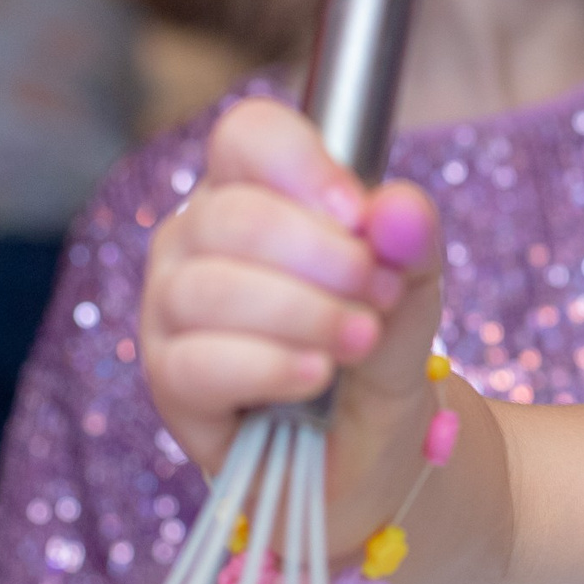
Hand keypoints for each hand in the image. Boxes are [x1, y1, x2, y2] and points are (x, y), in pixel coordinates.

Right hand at [140, 97, 443, 538]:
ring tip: (361, 339)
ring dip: (304, 315)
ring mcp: (171, 311)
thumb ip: (410, 247)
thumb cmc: (379, 350)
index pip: (248, 135)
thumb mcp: (413, 292)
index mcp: (252, 192)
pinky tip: (316, 377)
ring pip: (209, 290)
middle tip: (380, 291)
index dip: (304, 166)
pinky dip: (270, 366)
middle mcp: (196, 241)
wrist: (377, 447)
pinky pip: (197, 364)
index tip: (360, 215)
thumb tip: (399, 206)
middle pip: (232, 216)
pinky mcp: (170, 384)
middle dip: (323, 256)